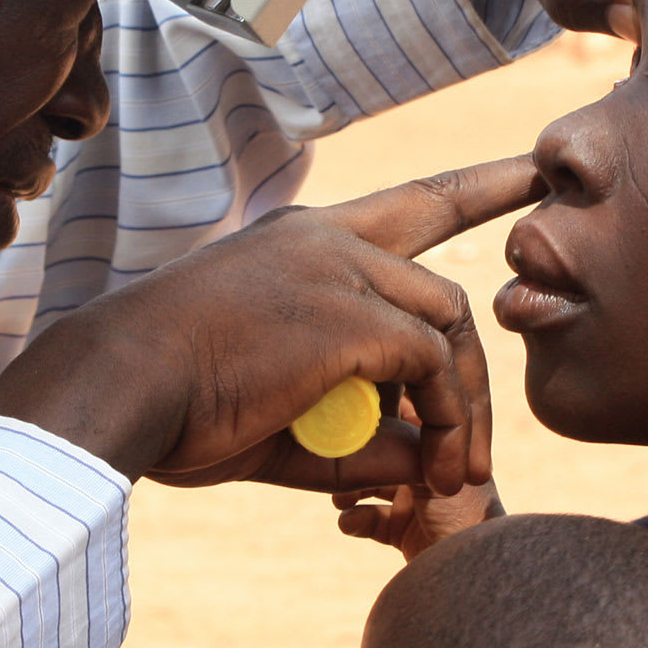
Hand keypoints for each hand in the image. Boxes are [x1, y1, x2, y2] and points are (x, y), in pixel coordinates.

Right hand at [0, 155, 541, 491]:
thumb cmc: (173, 403)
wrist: (115, 387)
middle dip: (478, 365)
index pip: (410, 203)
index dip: (477, 187)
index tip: (531, 171)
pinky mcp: (349, 315)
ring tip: (455, 476)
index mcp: (300, 245)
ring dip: (462, 410)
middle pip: (442, 286)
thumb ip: (348, 430)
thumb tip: (418, 462)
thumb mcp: (272, 410)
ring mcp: (339, 270)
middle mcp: (327, 240)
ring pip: (448, 324)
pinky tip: (432, 469)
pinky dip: (444, 420)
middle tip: (479, 452)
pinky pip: (430, 366)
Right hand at [332, 401, 502, 559]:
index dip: (378, 410)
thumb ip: (398, 435)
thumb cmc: (462, 513)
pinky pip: (369, 520)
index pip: (406, 414)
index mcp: (442, 444)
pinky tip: (350, 522)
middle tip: (335, 458)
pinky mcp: (404, 533)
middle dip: (356, 455)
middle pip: (381, 451)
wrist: (471, 573)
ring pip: (370, 485)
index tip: (348, 406)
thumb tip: (365, 403)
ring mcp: (415, 501)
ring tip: (339, 498)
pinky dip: (356, 520)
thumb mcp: (428, 464)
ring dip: (350, 489)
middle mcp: (429, 469)